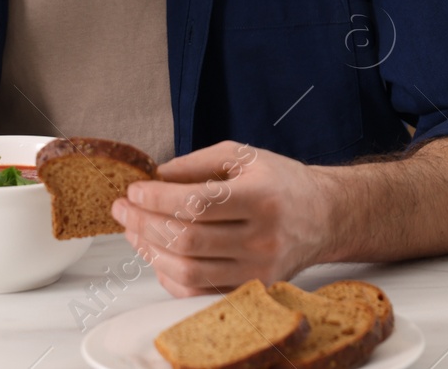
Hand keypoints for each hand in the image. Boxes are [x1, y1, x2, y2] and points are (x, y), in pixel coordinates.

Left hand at [111, 140, 335, 296]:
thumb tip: (154, 176)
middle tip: (122, 209)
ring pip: (190, 270)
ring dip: (150, 251)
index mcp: (260, 197)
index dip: (158, 198)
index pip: (198, 203)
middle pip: (189, 239)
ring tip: (133, 230)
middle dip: (145, 223)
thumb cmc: (281, 182)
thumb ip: (197, 162)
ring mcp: (258, 269)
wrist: (325, 216)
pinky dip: (169, 276)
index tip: (134, 190)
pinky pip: (199, 292)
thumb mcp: (244, 156)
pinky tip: (156, 254)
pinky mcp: (252, 289)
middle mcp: (262, 237)